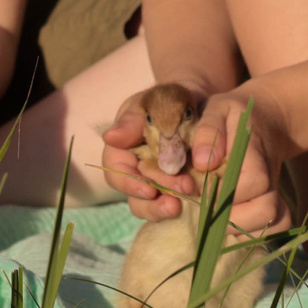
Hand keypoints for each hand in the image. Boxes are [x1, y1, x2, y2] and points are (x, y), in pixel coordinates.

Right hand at [96, 79, 207, 217]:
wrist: (196, 103)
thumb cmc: (167, 99)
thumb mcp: (150, 102)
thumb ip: (132, 120)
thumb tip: (110, 137)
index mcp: (120, 149)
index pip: (115, 171)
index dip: (129, 183)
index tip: (149, 189)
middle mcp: (133, 170)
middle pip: (137, 191)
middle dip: (160, 192)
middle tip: (186, 188)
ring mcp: (153, 182)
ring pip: (149, 205)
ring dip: (163, 208)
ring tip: (182, 207)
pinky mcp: (173, 189)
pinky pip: (171, 203)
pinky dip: (182, 206)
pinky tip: (196, 204)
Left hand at [184, 87, 298, 234]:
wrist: (266, 118)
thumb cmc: (234, 114)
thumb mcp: (217, 109)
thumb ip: (209, 132)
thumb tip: (203, 163)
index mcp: (255, 152)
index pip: (254, 181)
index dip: (225, 191)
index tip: (202, 186)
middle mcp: (270, 177)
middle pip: (265, 210)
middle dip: (231, 215)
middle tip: (206, 206)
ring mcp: (275, 193)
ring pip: (271, 224)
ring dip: (240, 227)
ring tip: (216, 214)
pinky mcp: (274, 204)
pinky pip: (275, 228)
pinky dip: (254, 232)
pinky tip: (232, 219)